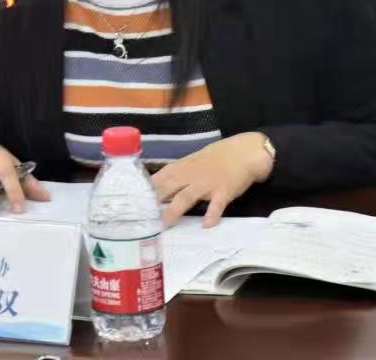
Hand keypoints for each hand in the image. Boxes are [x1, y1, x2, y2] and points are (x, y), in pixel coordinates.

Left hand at [152, 132, 272, 227]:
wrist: (243, 151)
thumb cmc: (217, 157)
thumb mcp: (193, 161)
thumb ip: (176, 174)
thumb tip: (156, 187)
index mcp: (182, 168)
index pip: (159, 179)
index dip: (145, 191)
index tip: (131, 203)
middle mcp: (191, 175)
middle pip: (168, 188)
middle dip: (154, 203)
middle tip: (141, 218)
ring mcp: (207, 183)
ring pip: (187, 196)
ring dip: (175, 209)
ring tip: (165, 223)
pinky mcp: (224, 191)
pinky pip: (217, 204)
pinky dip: (212, 214)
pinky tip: (207, 224)